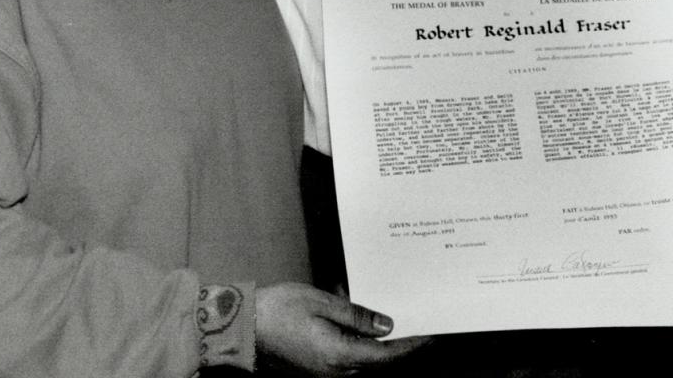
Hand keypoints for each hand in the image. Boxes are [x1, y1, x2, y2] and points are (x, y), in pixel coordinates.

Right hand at [255, 282, 428, 375]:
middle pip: (376, 360)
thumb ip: (358, 316)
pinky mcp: (313, 368)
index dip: (410, 346)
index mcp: (339, 355)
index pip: (386, 356)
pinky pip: (343, 356)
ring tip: (383, 314)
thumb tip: (387, 327)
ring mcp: (322, 373)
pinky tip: (352, 319)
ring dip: (374, 341)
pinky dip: (355, 341)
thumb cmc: (280, 309)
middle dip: (396, 343)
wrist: (242, 326)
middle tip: (414, 322)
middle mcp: (334, 371)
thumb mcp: (324, 303)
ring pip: (360, 358)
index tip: (429, 335)